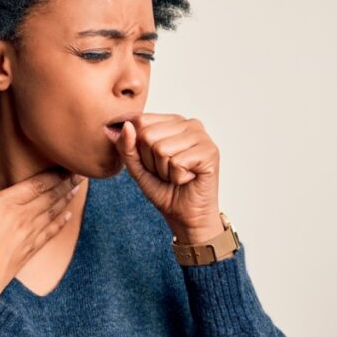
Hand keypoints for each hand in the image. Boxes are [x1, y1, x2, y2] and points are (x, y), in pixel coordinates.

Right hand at [0, 161, 83, 297]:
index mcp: (4, 204)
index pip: (35, 184)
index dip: (53, 174)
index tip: (66, 165)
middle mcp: (20, 217)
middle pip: (49, 196)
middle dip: (66, 183)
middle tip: (81, 173)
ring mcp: (28, 234)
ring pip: (52, 212)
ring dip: (66, 199)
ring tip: (77, 189)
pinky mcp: (29, 250)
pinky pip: (49, 233)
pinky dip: (60, 223)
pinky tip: (68, 216)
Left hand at [106, 113, 222, 243]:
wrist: (187, 216)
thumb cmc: (164, 188)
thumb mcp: (137, 166)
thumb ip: (127, 146)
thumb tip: (126, 125)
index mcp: (172, 121)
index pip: (139, 121)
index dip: (138, 148)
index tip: (153, 162)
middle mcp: (188, 123)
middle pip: (147, 135)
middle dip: (151, 161)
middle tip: (167, 171)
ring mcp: (201, 136)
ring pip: (161, 149)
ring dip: (164, 170)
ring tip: (177, 174)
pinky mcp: (209, 152)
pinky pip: (176, 162)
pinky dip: (177, 177)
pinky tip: (188, 178)